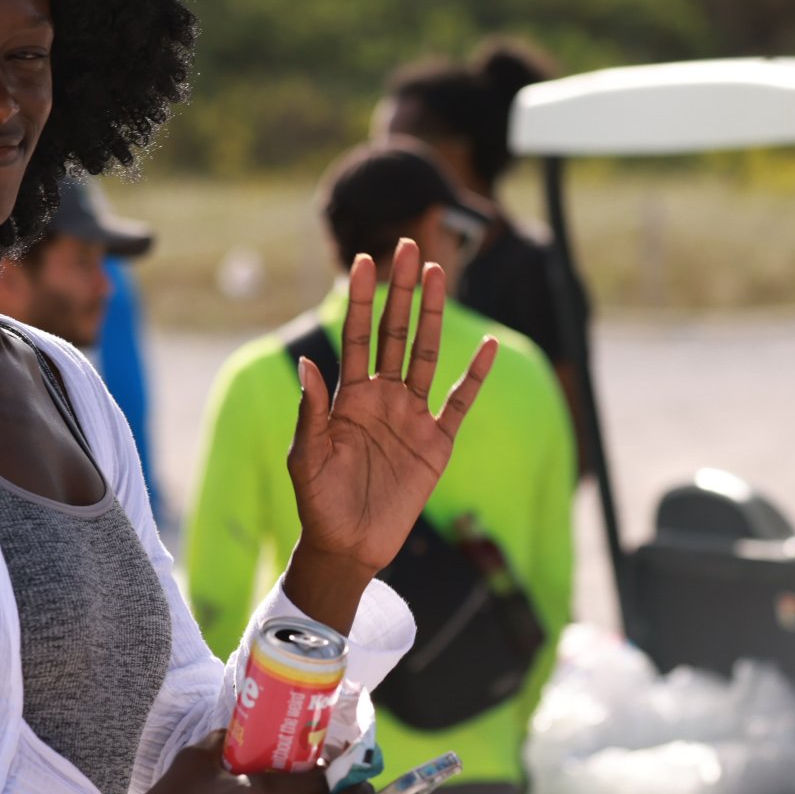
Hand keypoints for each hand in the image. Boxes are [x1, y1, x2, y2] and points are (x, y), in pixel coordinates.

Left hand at [285, 240, 496, 603]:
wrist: (348, 546)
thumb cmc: (318, 503)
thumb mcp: (307, 458)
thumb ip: (312, 411)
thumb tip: (308, 364)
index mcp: (348, 397)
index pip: (356, 335)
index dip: (359, 299)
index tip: (363, 260)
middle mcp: (382, 397)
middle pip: (395, 333)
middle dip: (401, 291)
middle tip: (408, 247)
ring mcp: (412, 416)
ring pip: (426, 355)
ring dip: (433, 316)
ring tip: (438, 275)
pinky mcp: (437, 443)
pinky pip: (459, 403)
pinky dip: (474, 376)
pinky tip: (487, 346)